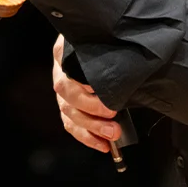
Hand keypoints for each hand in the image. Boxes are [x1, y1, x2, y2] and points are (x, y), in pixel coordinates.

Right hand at [52, 34, 120, 153]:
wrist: (100, 43)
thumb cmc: (105, 43)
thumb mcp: (106, 41)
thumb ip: (110, 50)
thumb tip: (127, 64)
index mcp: (66, 49)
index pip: (67, 62)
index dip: (80, 77)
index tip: (96, 86)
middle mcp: (60, 69)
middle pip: (66, 90)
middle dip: (90, 106)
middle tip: (111, 112)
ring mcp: (62, 88)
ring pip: (68, 111)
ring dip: (91, 126)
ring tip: (112, 133)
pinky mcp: (66, 106)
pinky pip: (70, 125)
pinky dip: (87, 137)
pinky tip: (103, 144)